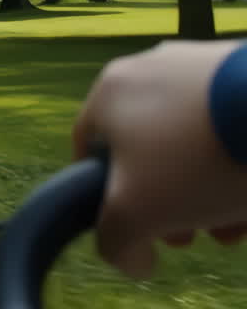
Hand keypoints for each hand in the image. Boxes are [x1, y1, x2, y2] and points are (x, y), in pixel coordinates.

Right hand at [74, 40, 246, 278]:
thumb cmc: (195, 159)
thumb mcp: (137, 214)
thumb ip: (116, 241)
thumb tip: (130, 259)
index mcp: (108, 91)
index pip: (89, 152)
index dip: (108, 198)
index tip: (142, 227)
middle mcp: (147, 66)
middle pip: (149, 150)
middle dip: (171, 200)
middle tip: (194, 232)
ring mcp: (199, 62)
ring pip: (193, 139)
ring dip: (208, 186)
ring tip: (235, 220)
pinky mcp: (241, 67)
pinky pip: (228, 121)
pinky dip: (236, 157)